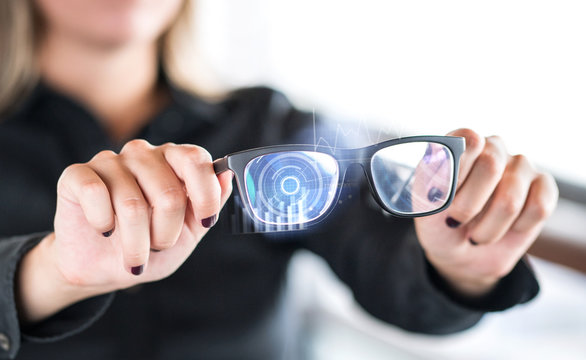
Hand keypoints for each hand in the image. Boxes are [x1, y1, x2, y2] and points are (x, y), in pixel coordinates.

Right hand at [18, 140, 232, 321]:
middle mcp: (143, 153)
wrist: (103, 268)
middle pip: (168, 192)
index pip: (197, 159)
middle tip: (158, 246)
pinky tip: (104, 229)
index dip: (206, 195)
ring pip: (132, 203)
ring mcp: (110, 161)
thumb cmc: (150, 246)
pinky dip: (103, 224)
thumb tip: (227, 174)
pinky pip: (96, 195)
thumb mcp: (189, 231)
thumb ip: (210, 203)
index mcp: (174, 161)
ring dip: (136, 241)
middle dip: (166, 233)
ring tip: (134, 251)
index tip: (204, 222)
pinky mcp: (77, 174)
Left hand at [414, 129, 557, 296]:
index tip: (443, 198)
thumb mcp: (425, 206)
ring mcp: (521, 165)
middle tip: (456, 221)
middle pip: (490, 165)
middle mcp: (492, 147)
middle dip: (468, 206)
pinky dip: (517, 228)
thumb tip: (453, 156)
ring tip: (477, 233)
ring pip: (511, 197)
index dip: (457, 172)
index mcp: (460, 143)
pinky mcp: (543, 186)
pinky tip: (506, 227)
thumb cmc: (439, 224)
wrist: (460, 255)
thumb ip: (436, 178)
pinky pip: (538, 208)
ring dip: (489, 228)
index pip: (468, 140)